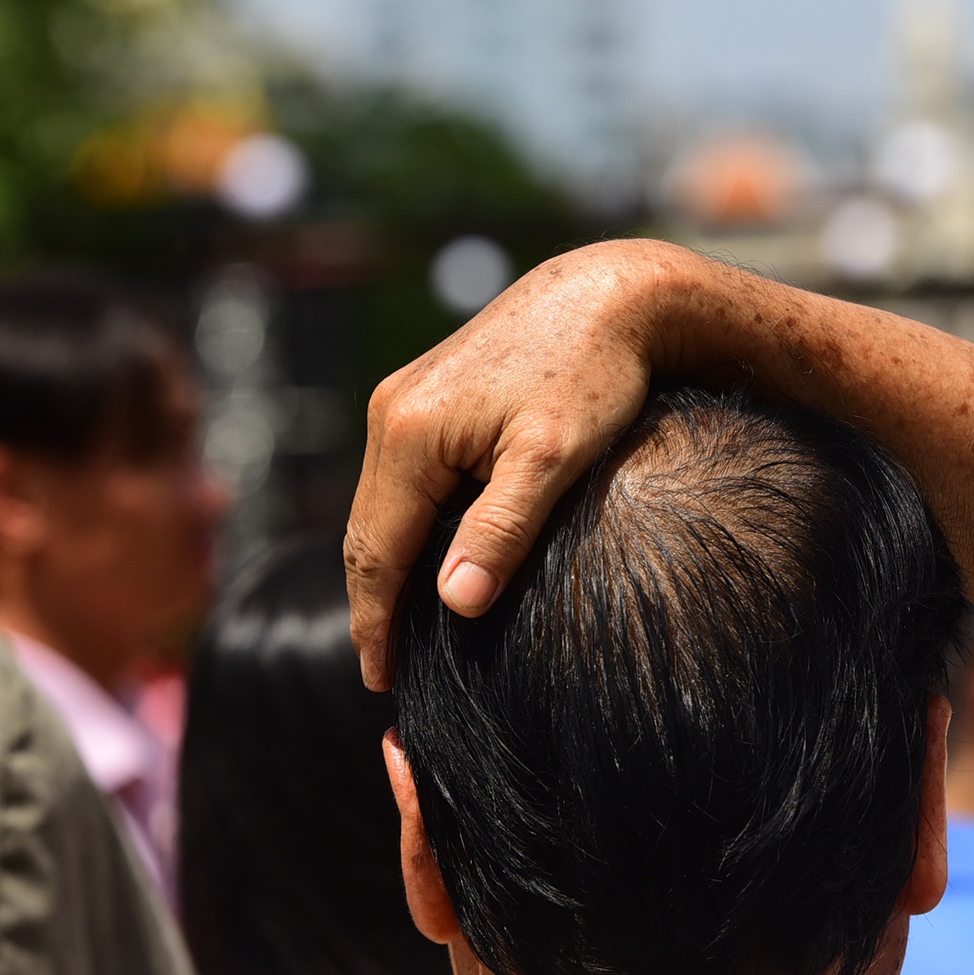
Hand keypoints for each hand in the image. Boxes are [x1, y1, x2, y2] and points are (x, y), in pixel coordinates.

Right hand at [344, 241, 673, 688]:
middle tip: (384, 675)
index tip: (380, 681)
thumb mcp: (553, 457)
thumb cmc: (593, 373)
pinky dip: (404, 530)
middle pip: (366, 534)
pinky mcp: (424, 396)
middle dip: (372, 606)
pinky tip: (426, 564)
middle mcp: (389, 413)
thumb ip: (503, 529)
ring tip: (400, 633)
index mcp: (409, 433)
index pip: (377, 553)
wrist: (608, 292)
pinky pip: (400, 482)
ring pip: (380, 508)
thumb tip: (455, 603)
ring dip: (386, 569)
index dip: (376, 623)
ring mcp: (401, 400)